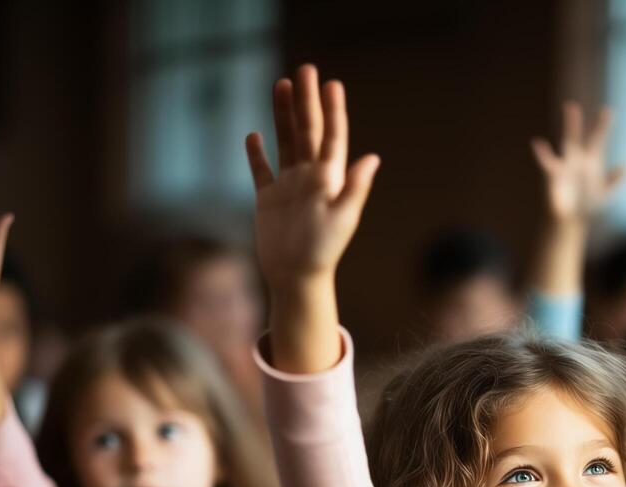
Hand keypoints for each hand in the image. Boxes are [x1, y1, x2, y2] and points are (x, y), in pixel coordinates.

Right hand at [245, 64, 379, 287]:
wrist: (296, 278)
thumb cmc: (322, 252)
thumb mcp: (342, 219)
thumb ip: (355, 188)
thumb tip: (372, 158)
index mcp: (329, 179)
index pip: (331, 137)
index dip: (332, 110)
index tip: (332, 84)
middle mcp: (310, 177)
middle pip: (307, 130)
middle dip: (306, 100)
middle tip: (305, 69)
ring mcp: (288, 186)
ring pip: (285, 141)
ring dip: (283, 115)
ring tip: (281, 85)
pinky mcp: (268, 199)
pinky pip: (261, 170)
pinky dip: (256, 153)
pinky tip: (254, 134)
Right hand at [531, 102, 625, 223]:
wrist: (570, 222)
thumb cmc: (586, 207)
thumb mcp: (604, 194)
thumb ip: (613, 181)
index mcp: (591, 161)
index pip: (597, 140)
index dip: (602, 126)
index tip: (608, 110)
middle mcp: (577, 159)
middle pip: (578, 137)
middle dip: (576, 123)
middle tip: (572, 105)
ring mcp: (565, 166)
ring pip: (567, 143)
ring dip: (569, 127)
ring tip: (565, 112)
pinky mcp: (553, 176)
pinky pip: (547, 163)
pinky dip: (542, 154)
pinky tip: (538, 143)